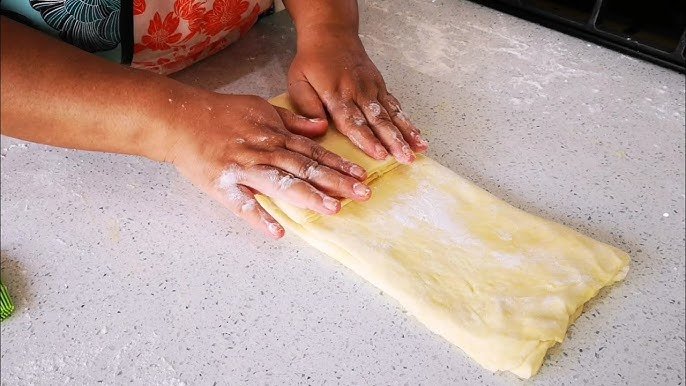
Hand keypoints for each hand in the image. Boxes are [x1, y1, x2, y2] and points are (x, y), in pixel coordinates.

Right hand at [161, 93, 370, 238]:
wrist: (179, 118)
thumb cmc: (220, 113)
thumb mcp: (261, 108)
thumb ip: (292, 121)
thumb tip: (321, 128)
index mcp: (274, 135)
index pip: (314, 152)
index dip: (339, 165)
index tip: (361, 176)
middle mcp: (264, 152)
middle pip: (306, 168)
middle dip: (336, 182)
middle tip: (362, 195)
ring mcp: (244, 169)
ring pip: (282, 184)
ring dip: (309, 196)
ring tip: (334, 209)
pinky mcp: (223, 186)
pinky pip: (243, 205)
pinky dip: (260, 218)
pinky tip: (278, 233)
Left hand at [287, 31, 427, 163]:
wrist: (331, 34)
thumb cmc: (312, 61)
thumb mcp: (298, 81)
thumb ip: (307, 106)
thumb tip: (320, 128)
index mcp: (336, 95)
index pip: (352, 122)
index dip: (367, 140)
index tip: (379, 154)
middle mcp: (358, 93)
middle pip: (378, 121)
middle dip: (393, 142)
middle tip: (405, 159)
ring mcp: (372, 89)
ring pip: (391, 115)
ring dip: (406, 133)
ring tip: (419, 149)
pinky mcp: (380, 86)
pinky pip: (395, 106)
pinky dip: (407, 121)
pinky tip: (417, 135)